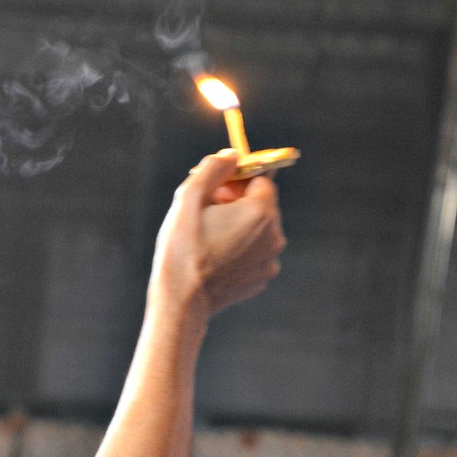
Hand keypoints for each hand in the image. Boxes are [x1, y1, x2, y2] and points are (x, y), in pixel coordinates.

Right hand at [151, 150, 285, 319]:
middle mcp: (274, 236)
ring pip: (257, 230)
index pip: (261, 179)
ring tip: (207, 236)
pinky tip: (214, 256)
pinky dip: (239, 249)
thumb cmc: (183, 248)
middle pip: (261, 205)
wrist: (182, 300)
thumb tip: (231, 156)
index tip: (216, 189)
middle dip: (237, 202)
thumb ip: (213, 168)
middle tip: (206, 212)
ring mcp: (270, 260)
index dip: (237, 179)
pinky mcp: (261, 279)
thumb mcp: (189, 198)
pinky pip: (254, 253)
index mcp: (261, 212)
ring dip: (237, 226)